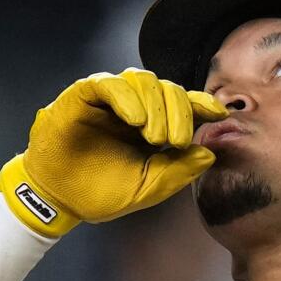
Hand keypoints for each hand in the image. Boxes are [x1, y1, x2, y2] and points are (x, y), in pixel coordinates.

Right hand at [0, 70, 227, 235]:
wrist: (59, 201)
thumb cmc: (101, 192)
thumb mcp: (148, 187)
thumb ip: (179, 171)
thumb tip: (209, 153)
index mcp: (152, 125)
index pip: (182, 104)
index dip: (202, 105)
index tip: (221, 114)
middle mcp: (133, 106)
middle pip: (167, 89)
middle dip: (179, 112)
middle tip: (176, 142)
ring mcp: (108, 99)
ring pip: (142, 80)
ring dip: (156, 106)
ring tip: (156, 138)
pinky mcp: (82, 95)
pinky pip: (108, 83)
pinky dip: (126, 98)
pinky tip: (135, 120)